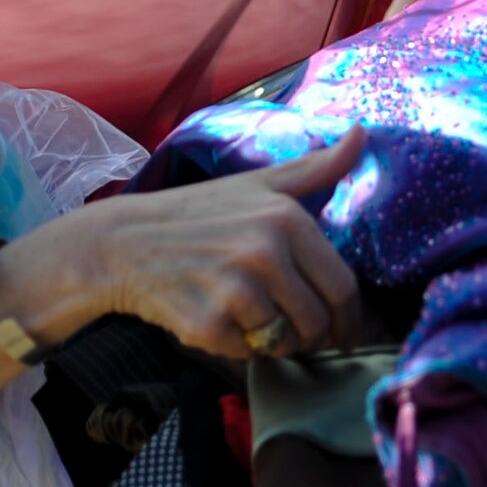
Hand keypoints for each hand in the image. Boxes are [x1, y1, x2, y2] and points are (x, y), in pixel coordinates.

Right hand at [96, 126, 366, 358]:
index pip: (341, 287)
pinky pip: (244, 352)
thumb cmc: (198, 213)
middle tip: (294, 332)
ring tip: (251, 319)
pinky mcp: (206, 323)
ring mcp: (235, 289)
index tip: (342, 332)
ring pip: (283, 341)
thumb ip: (316, 167)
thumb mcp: (259, 184)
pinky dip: (236, 346)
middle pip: (316, 321)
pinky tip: (217, 320)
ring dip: (274, 342)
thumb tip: (363, 133)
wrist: (122, 243)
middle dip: (311, 336)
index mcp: (286, 218)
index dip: (347, 318)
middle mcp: (265, 252)